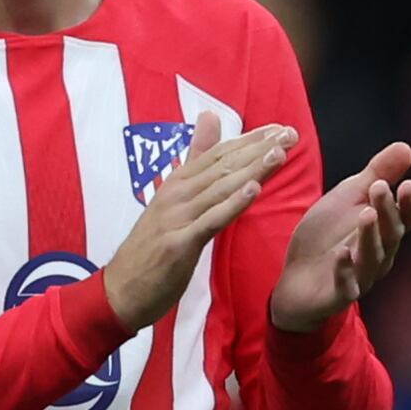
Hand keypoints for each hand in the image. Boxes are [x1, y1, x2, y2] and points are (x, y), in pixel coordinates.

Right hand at [99, 113, 290, 330]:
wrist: (120, 290)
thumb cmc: (150, 248)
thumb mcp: (172, 202)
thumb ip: (194, 162)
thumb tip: (208, 119)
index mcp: (177, 184)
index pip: (218, 154)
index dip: (250, 139)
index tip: (280, 127)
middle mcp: (176, 195)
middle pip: (223, 166)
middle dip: (258, 148)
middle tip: (290, 133)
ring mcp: (177, 218)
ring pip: (220, 188)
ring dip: (251, 169)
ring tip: (279, 153)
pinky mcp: (179, 244)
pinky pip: (210, 221)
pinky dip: (232, 204)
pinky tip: (253, 189)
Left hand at [270, 141, 410, 331]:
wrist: (296, 279)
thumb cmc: (327, 236)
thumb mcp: (349, 198)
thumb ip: (377, 174)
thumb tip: (406, 147)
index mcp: (384, 232)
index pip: (406, 219)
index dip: (409, 204)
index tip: (408, 184)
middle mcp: (379, 256)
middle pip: (390, 234)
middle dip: (387, 211)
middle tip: (379, 188)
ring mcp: (360, 277)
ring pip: (372, 258)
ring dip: (370, 237)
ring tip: (366, 214)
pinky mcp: (336, 295)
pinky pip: (346, 286)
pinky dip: (345, 272)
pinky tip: (341, 255)